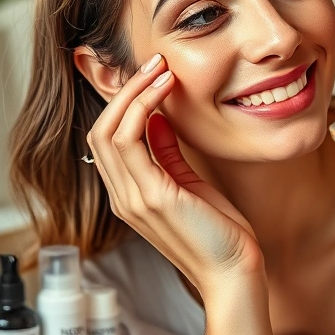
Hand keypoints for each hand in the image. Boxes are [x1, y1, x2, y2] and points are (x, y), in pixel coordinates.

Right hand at [87, 55, 262, 296]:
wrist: (234, 271)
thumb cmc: (218, 231)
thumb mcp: (188, 183)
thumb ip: (167, 153)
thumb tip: (158, 118)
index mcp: (128, 194)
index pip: (106, 139)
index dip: (123, 102)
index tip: (152, 74)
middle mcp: (122, 197)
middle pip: (100, 130)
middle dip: (125, 90)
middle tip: (155, 63)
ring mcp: (133, 199)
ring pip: (109, 131)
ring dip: (134, 93)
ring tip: (161, 69)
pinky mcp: (152, 197)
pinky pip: (131, 141)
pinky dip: (144, 108)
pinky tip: (166, 93)